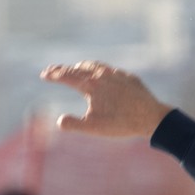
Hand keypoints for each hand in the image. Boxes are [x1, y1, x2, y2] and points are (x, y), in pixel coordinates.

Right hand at [40, 62, 171, 138]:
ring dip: (81, 67)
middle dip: (63, 70)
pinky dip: (100, 71)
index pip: (66, 76)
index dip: (53, 75)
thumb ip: (74, 124)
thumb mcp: (93, 128)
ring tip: (75, 69)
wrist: (151, 117)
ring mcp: (116, 74)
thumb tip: (59, 121)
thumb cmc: (121, 123)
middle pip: (77, 68)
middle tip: (52, 71)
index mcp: (90, 85)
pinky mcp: (128, 77)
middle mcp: (102, 74)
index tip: (43, 75)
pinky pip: (110, 70)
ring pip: (94, 65)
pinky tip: (102, 76)